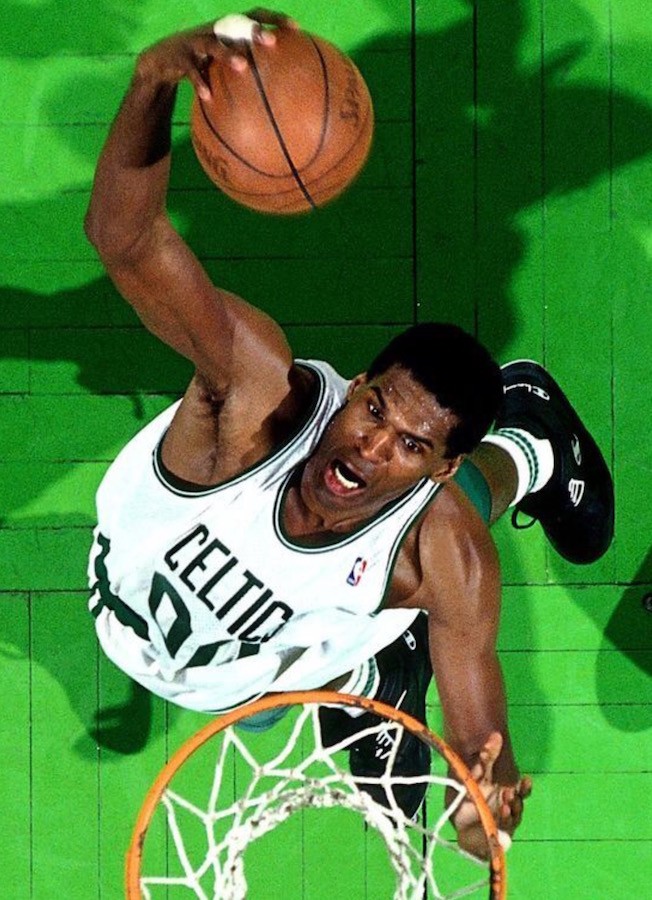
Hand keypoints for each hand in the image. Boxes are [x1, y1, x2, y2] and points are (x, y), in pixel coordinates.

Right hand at [136, 10, 298, 100]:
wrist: (161, 61)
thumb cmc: (202, 63)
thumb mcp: (223, 62)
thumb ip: (247, 65)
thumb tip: (279, 88)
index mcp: (227, 29)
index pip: (254, 15)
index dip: (275, 19)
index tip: (297, 29)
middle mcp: (213, 30)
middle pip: (235, 25)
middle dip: (254, 30)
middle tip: (272, 41)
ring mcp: (196, 42)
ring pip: (213, 45)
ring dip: (228, 54)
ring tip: (242, 66)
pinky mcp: (180, 58)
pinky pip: (191, 71)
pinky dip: (199, 83)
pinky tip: (208, 96)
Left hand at [452, 732, 531, 857]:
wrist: (457, 810)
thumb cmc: (472, 787)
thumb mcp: (479, 770)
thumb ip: (488, 754)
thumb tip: (495, 735)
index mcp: (508, 795)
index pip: (522, 792)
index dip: (525, 788)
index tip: (525, 780)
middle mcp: (508, 811)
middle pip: (517, 808)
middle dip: (516, 802)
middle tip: (508, 794)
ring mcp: (500, 826)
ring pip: (510, 823)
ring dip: (509, 816)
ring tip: (504, 807)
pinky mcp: (490, 840)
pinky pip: (498, 841)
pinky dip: (500, 839)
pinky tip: (498, 834)